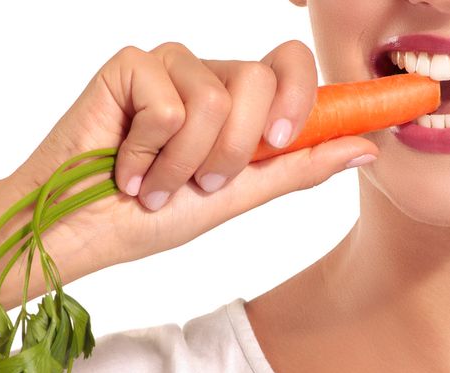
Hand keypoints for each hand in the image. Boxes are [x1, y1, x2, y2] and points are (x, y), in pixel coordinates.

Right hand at [11, 40, 378, 273]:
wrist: (83, 230)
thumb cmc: (151, 218)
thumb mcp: (237, 197)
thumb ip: (298, 167)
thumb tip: (367, 146)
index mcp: (238, 104)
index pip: (291, 69)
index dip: (307, 96)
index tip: (293, 138)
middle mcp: (208, 76)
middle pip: (262, 82)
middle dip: (231, 153)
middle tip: (196, 184)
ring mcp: (169, 66)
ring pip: (215, 96)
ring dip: (184, 161)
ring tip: (155, 183)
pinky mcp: (130, 64)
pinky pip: (168, 101)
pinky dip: (147, 151)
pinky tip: (124, 163)